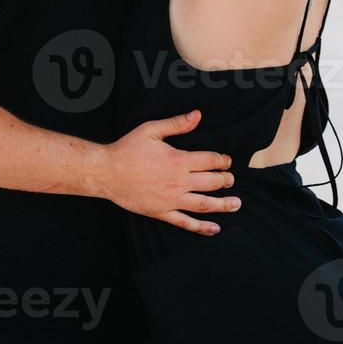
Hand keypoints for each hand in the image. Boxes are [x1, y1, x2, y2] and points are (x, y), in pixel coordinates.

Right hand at [98, 110, 239, 235]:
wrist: (106, 172)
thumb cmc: (127, 149)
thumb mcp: (151, 130)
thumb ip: (176, 124)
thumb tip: (197, 115)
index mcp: (178, 160)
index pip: (210, 161)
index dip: (222, 160)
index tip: (227, 161)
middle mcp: (178, 182)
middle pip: (211, 182)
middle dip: (225, 180)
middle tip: (231, 179)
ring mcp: (171, 200)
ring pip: (204, 204)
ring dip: (223, 205)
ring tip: (236, 204)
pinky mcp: (162, 212)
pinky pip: (185, 223)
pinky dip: (201, 227)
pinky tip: (214, 228)